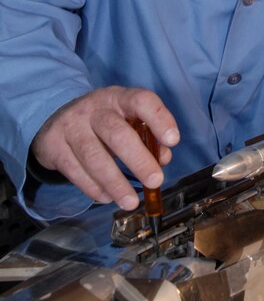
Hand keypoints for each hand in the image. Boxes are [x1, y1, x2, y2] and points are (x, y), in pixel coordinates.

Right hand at [31, 86, 179, 209]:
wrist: (56, 118)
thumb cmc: (103, 121)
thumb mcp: (125, 120)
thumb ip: (147, 137)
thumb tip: (162, 158)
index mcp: (118, 98)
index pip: (141, 100)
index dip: (159, 119)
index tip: (173, 140)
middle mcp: (94, 108)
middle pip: (117, 133)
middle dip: (138, 160)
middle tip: (155, 181)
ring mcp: (71, 125)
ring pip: (94, 157)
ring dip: (116, 183)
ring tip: (131, 202)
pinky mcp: (53, 145)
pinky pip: (75, 171)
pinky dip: (94, 188)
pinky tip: (107, 197)